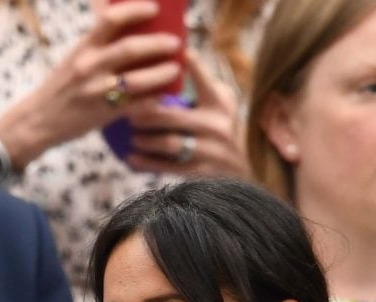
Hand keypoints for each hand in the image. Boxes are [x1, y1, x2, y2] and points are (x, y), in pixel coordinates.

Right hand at [0, 0, 182, 168]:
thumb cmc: (60, 86)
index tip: (154, 9)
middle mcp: (89, 67)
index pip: (110, 19)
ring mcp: (96, 92)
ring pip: (137, 80)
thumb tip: (116, 15)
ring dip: (161, 73)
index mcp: (84, 48)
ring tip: (174, 69)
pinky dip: (153, 100)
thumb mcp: (74, 57)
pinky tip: (163, 96)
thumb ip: (96, 41)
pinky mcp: (103, 114)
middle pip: (129, 49)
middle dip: (158, 44)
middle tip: (175, 43)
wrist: (38, 120)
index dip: (135, 10)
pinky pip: (135, 106)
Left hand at [123, 49, 247, 176]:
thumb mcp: (222, 102)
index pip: (204, 82)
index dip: (192, 66)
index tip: (176, 55)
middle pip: (174, 117)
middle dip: (147, 114)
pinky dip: (147, 163)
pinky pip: (169, 167)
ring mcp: (210, 150)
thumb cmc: (223, 126)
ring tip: (132, 136)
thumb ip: (204, 83)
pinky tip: (131, 158)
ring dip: (145, 140)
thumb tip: (177, 55)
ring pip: (169, 143)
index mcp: (220, 103)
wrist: (245, 165)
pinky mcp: (201, 171)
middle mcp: (217, 125)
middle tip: (129, 113)